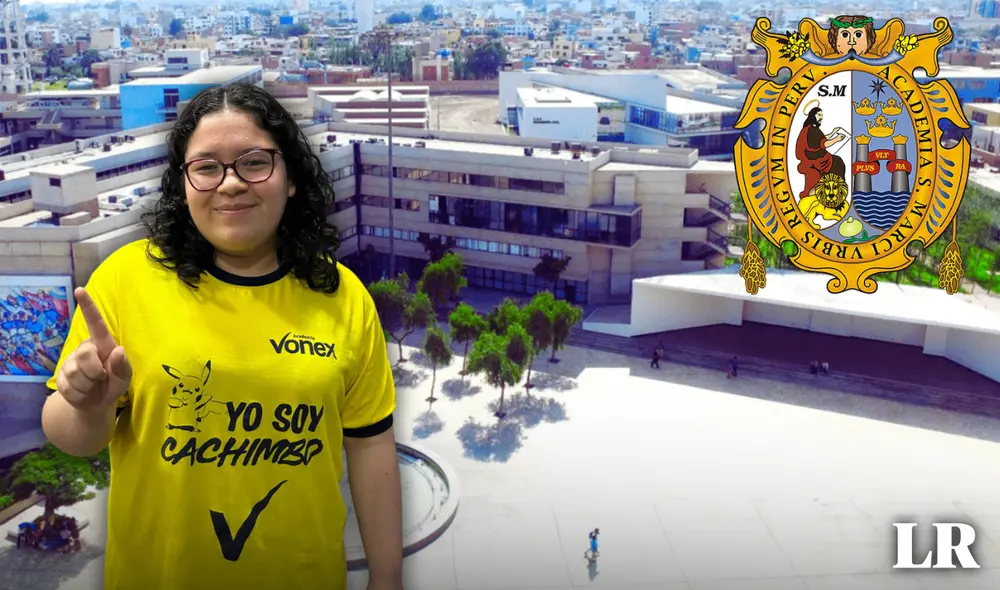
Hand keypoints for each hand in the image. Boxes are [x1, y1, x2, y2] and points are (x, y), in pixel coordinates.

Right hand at [55, 287, 131, 411]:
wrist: (96, 403)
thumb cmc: (114, 383)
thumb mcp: (124, 378)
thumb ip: (123, 366)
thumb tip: (119, 350)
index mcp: (102, 344)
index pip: (95, 323)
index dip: (88, 306)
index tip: (81, 290)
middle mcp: (84, 349)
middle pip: (84, 354)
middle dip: (95, 371)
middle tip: (101, 378)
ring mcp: (70, 363)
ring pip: (75, 373)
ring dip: (87, 385)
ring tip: (93, 385)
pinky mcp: (60, 378)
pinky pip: (68, 387)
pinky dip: (80, 394)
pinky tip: (83, 393)